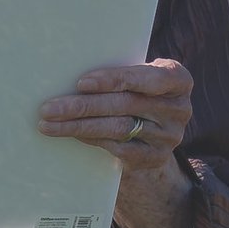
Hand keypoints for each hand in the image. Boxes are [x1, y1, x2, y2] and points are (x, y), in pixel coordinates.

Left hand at [38, 57, 192, 200]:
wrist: (154, 133)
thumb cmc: (137, 92)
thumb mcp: (138, 78)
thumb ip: (121, 74)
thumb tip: (68, 69)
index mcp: (178, 79)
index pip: (147, 77)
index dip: (115, 79)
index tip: (81, 83)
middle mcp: (179, 108)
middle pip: (125, 104)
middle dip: (83, 105)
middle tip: (49, 108)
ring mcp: (169, 136)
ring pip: (117, 128)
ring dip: (78, 125)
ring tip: (49, 123)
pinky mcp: (155, 158)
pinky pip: (118, 148)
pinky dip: (91, 139)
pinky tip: (71, 134)